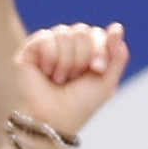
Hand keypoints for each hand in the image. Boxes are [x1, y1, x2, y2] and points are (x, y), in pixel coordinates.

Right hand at [13, 21, 129, 140]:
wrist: (54, 121)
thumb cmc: (80, 105)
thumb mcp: (107, 82)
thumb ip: (118, 55)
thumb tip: (117, 27)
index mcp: (86, 51)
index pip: (96, 33)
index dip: (100, 49)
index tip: (97, 69)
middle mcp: (67, 45)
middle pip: (82, 31)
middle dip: (82, 57)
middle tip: (74, 78)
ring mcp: (48, 46)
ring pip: (63, 33)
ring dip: (66, 62)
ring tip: (59, 79)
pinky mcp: (30, 50)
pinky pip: (45, 37)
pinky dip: (50, 57)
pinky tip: (46, 73)